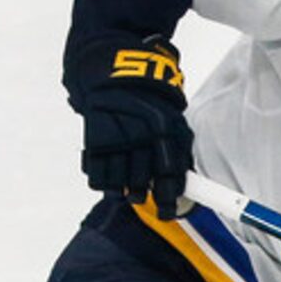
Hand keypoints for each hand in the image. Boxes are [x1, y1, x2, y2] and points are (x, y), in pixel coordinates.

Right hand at [70, 36, 190, 216]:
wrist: (115, 68)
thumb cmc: (151, 99)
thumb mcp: (174, 118)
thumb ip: (179, 150)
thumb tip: (186, 184)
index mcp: (165, 130)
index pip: (168, 175)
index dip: (167, 199)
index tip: (166, 212)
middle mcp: (141, 134)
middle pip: (140, 181)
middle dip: (140, 193)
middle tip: (139, 194)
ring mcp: (116, 135)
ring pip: (118, 182)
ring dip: (121, 191)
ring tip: (124, 190)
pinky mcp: (94, 135)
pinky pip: (96, 173)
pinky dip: (101, 181)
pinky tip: (106, 177)